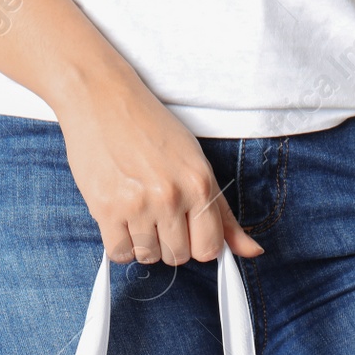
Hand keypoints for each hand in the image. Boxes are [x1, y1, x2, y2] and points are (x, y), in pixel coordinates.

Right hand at [51, 78, 263, 264]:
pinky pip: (119, 253)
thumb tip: (253, 251)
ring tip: (137, 211)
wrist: (101, 97)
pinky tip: (120, 220)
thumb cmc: (150, 126)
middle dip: (169, 242)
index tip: (187, 230)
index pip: (210, 249)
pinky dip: (120, 244)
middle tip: (157, 213)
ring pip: (148, 257)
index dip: (198, 244)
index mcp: (200, 183)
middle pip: (178, 257)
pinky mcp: (105, 208)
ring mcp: (137, 204)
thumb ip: (223, 213)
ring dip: (143, 243)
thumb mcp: (196, 163)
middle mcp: (171, 196)